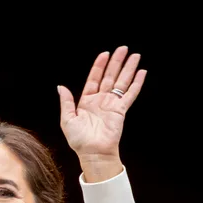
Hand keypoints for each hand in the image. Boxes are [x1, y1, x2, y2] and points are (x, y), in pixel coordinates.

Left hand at [58, 47, 145, 177]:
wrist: (93, 153)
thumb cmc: (79, 140)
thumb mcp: (67, 119)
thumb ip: (66, 102)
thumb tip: (61, 87)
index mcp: (87, 101)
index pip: (94, 78)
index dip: (99, 65)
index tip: (105, 53)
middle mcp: (100, 100)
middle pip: (110, 76)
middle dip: (117, 62)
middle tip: (123, 48)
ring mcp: (111, 105)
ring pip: (121, 82)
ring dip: (128, 69)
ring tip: (135, 56)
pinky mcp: (121, 111)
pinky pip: (130, 94)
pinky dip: (136, 83)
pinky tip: (141, 73)